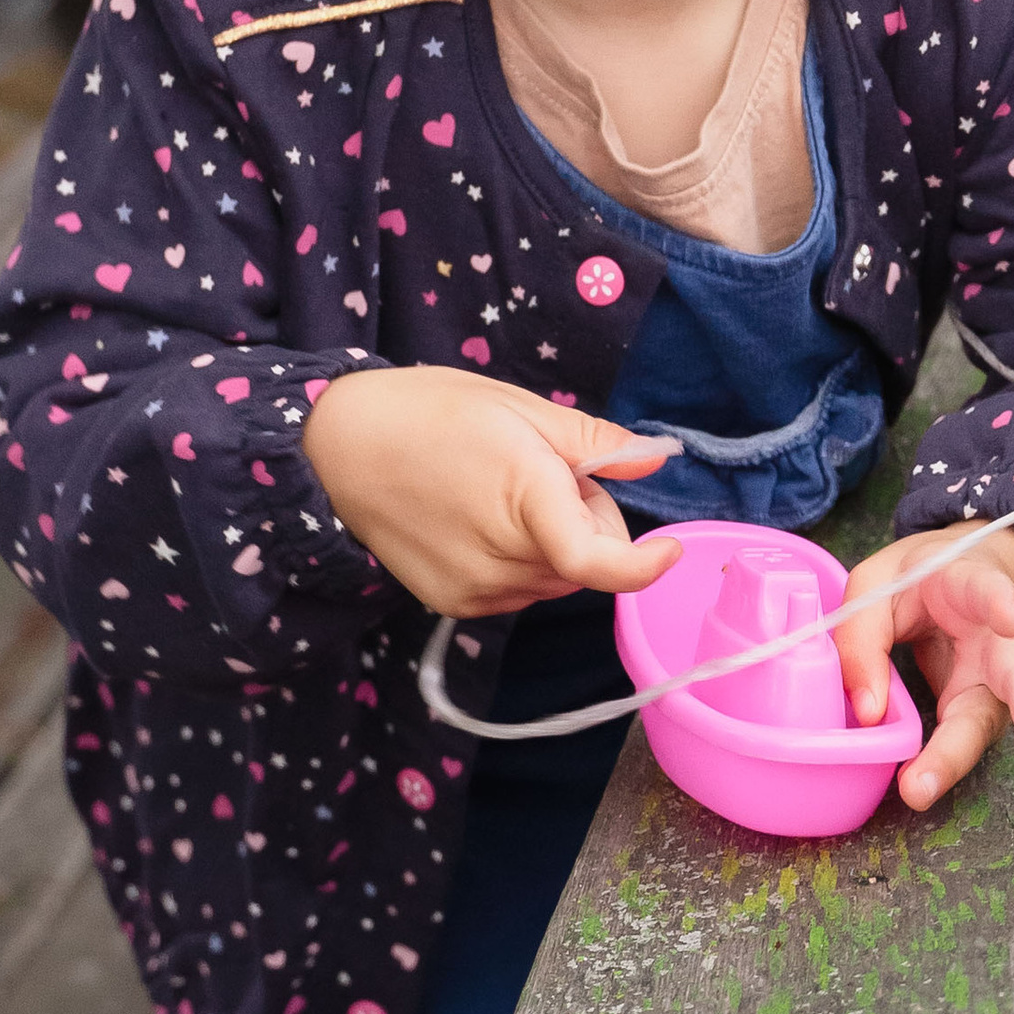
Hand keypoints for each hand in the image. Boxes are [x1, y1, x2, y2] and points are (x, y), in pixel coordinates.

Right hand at [304, 368, 678, 617]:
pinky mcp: (454, 605)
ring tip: (501, 491)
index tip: (672, 548)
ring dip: (552, 543)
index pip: (598, 562)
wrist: (341, 446)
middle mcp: (501, 559)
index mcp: (524, 499)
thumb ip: (592, 440)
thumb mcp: (517, 407)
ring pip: (554, 577)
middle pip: (584, 560)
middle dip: (584, 521)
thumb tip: (655, 459)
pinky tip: (478, 518)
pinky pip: (519, 590)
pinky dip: (519, 560)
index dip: (644, 566)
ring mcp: (475, 591)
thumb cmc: (430, 412)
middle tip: (543, 471)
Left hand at [834, 522, 1013, 813]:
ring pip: (989, 724)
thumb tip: (868, 711)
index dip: (999, 601)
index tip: (1010, 620)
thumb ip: (864, 634)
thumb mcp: (878, 585)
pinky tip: (918, 785)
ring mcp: (992, 684)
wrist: (949, 586)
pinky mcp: (974, 715)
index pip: (986, 589)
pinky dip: (938, 766)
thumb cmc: (915, 584)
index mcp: (968, 586)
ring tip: (924, 787)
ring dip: (957, 758)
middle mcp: (996, 641)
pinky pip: (959, 743)